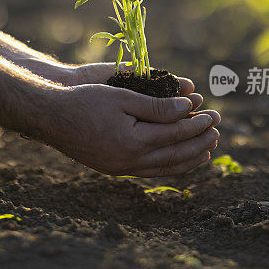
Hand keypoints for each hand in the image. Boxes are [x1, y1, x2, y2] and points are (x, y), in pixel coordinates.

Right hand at [39, 84, 219, 176]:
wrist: (50, 118)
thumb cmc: (84, 100)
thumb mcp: (122, 96)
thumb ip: (156, 105)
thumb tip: (187, 108)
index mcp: (134, 142)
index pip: (175, 133)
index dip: (196, 123)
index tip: (212, 113)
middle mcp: (130, 161)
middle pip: (175, 154)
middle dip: (199, 141)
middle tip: (218, 130)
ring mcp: (121, 168)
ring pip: (164, 168)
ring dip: (189, 159)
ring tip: (207, 150)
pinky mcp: (114, 169)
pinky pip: (149, 172)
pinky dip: (169, 167)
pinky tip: (177, 160)